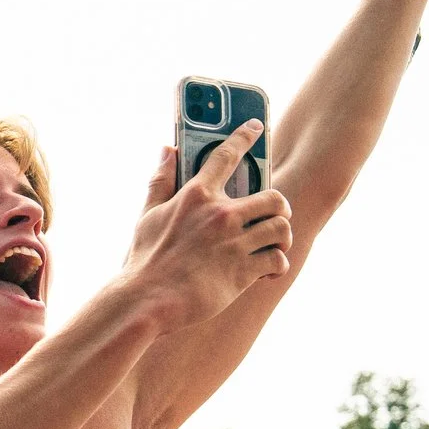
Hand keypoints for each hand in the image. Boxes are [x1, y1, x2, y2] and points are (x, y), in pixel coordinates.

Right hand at [123, 122, 293, 333]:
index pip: (226, 154)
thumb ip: (161, 180)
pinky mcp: (243, 272)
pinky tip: (268, 270)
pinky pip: (278, 260)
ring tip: (273, 244)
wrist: (148, 301)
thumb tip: (166, 150)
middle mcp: (220, 214)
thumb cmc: (146, 260)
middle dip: (279, 207)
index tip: (256, 126)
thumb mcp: (148, 215)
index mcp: (197, 195)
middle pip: (274, 196)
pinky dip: (277, 264)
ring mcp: (234, 243)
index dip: (244, 136)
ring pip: (281, 228)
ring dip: (281, 236)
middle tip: (274, 215)